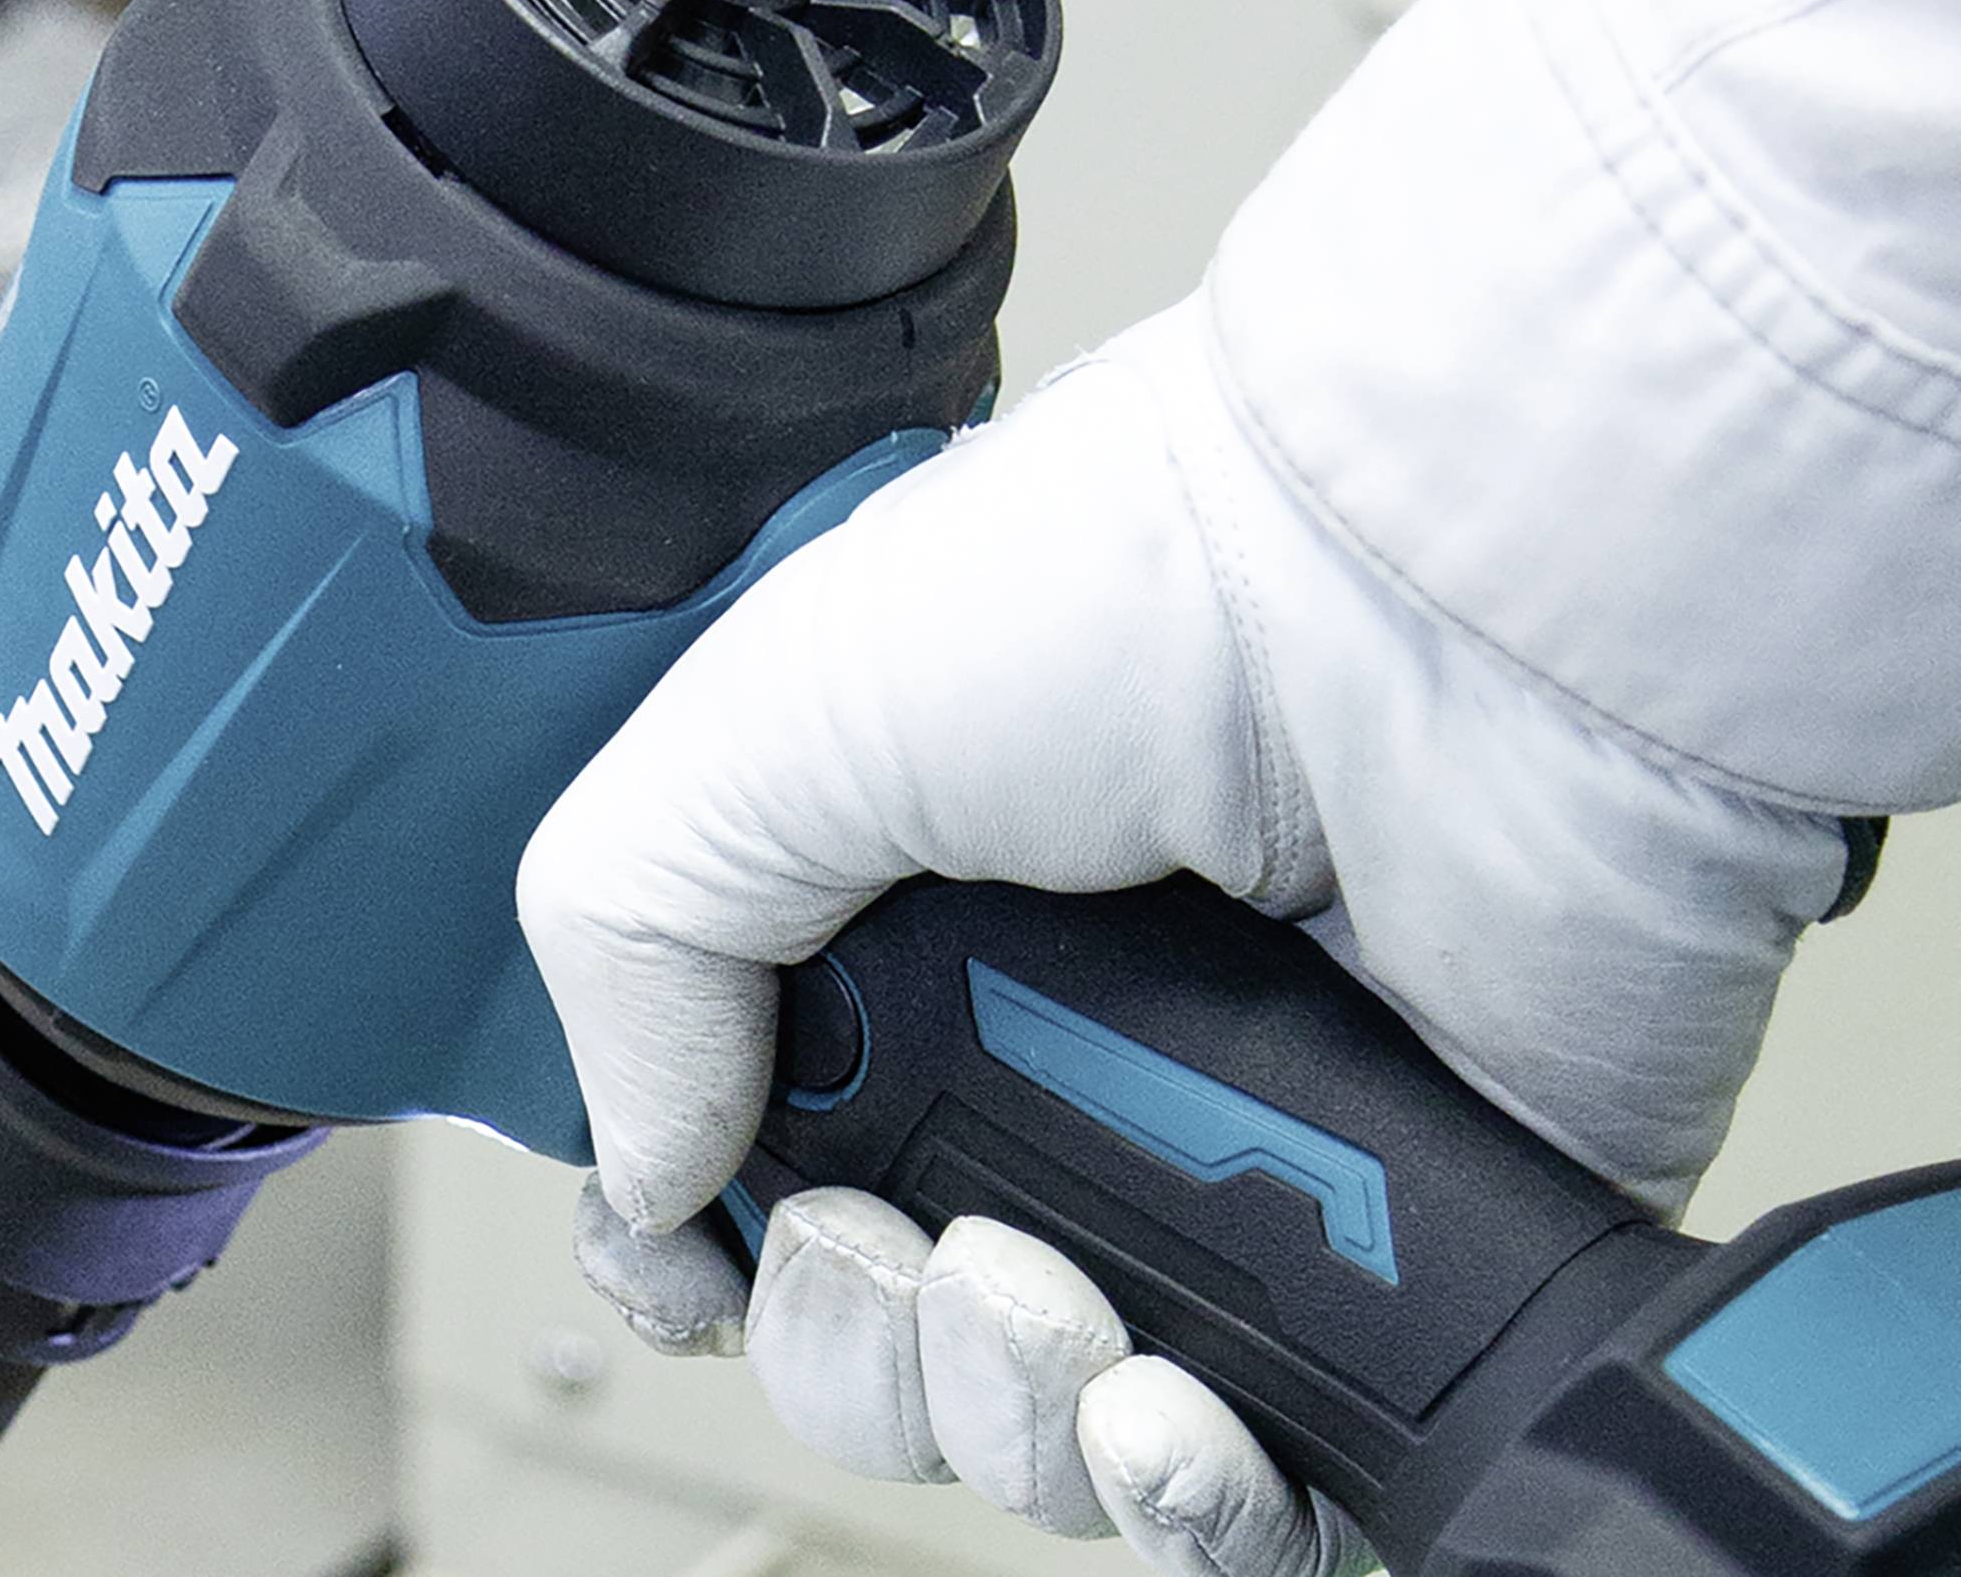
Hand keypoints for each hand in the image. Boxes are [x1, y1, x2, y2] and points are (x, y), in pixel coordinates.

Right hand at [518, 296, 1850, 1570]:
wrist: (1446, 627)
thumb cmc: (1133, 595)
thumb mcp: (776, 712)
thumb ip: (634, 936)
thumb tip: (645, 1174)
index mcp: (899, 912)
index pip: (757, 1137)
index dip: (707, 1230)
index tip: (697, 1259)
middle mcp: (1048, 1041)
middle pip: (882, 1323)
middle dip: (848, 1340)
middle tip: (892, 1244)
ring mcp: (1220, 1164)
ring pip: (1048, 1433)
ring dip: (1000, 1423)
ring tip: (1049, 1298)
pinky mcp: (1385, 1270)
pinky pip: (1259, 1489)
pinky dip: (1185, 1508)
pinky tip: (1168, 1413)